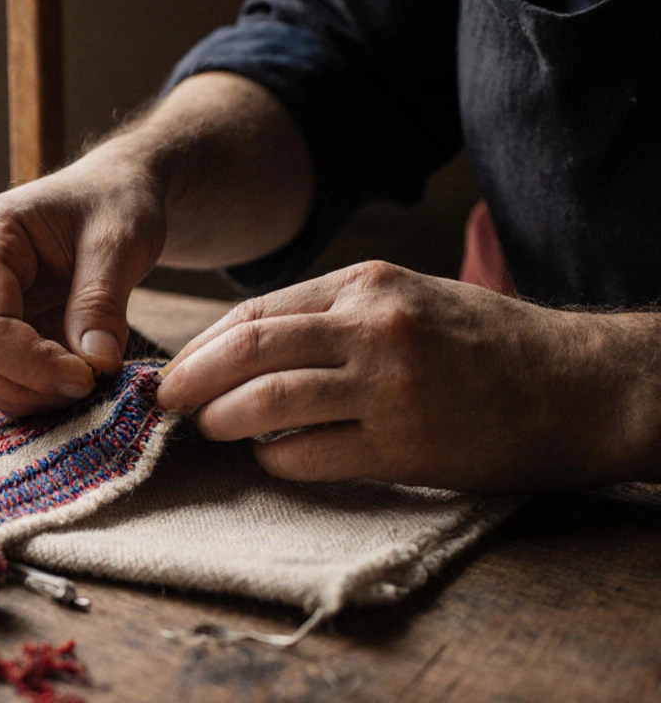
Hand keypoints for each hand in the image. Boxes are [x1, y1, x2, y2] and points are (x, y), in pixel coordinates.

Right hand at [0, 147, 166, 415]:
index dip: (32, 365)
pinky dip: (36, 387)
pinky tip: (75, 376)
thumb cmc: (116, 201)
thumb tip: (96, 365)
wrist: (112, 192)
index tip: (89, 377)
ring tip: (87, 379)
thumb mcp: (121, 241)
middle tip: (91, 385)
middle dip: (30, 386)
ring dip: (33, 393)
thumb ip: (102, 303)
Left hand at [157, 261, 649, 491]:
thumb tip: (246, 347)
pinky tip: (274, 459)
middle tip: (167, 403)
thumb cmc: (484, 342)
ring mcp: (389, 386)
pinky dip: (277, 460)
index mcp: (367, 284)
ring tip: (209, 429)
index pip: (256, 313)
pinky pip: (309, 455)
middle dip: (192, 380)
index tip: (177, 369)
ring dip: (223, 421)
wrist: (577, 385)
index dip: (204, 345)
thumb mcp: (408, 298)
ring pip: (268, 402)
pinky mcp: (404, 445)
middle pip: (248, 351)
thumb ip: (333, 314)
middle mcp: (372, 327)